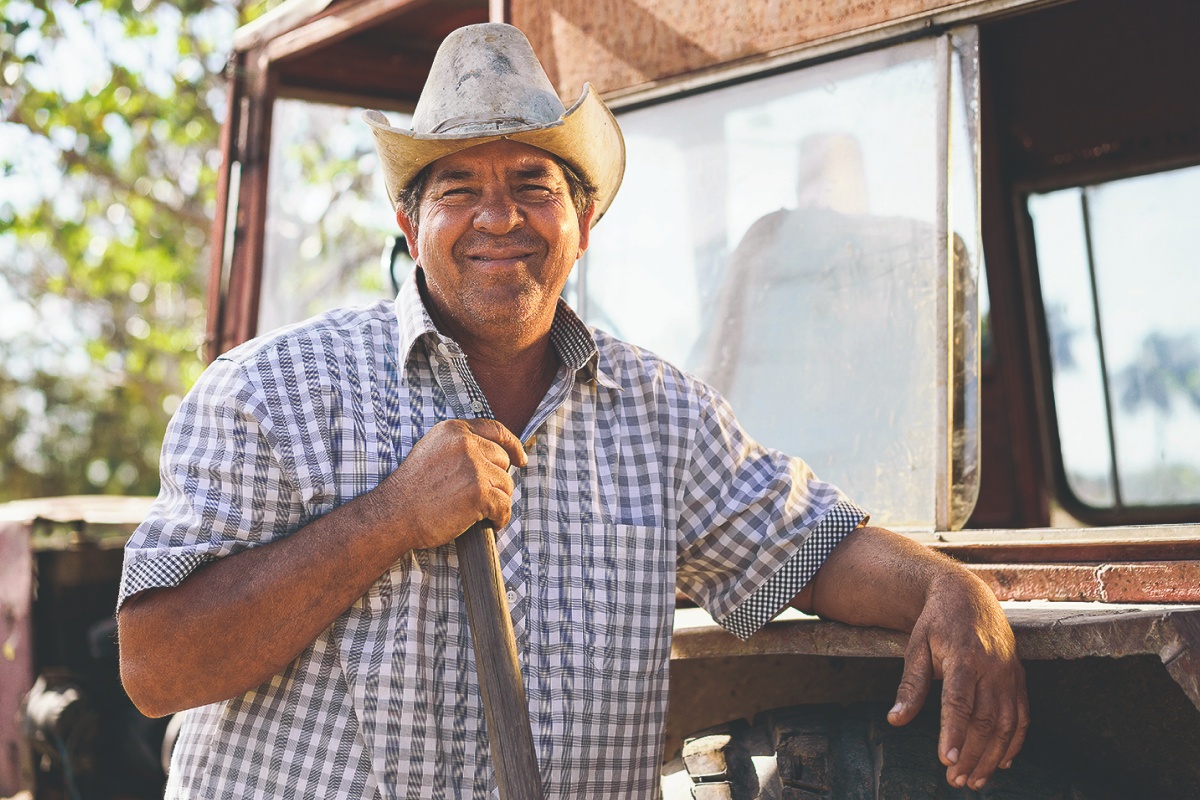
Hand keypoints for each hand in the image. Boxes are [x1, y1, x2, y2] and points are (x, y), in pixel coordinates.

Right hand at [377, 418, 526, 549]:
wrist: (394, 515)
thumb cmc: (411, 490)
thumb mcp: (432, 451)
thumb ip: (459, 446)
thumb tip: (493, 453)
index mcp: (453, 430)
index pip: (495, 430)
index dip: (512, 445)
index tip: (520, 459)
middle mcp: (466, 444)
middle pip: (503, 460)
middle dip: (496, 481)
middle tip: (479, 498)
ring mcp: (474, 467)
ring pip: (506, 484)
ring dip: (496, 501)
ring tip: (476, 512)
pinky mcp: (479, 492)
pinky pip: (504, 506)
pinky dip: (500, 518)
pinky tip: (490, 523)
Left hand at [887, 572, 1028, 789]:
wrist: (968, 595)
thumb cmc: (936, 624)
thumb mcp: (917, 647)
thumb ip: (910, 686)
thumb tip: (895, 721)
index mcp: (964, 657)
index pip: (960, 702)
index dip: (953, 732)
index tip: (946, 760)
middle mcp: (992, 668)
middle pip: (985, 719)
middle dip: (971, 754)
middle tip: (955, 780)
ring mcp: (1010, 674)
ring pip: (1006, 724)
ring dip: (991, 756)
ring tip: (974, 780)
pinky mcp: (1019, 679)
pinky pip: (1022, 716)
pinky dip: (1014, 743)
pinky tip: (1001, 763)